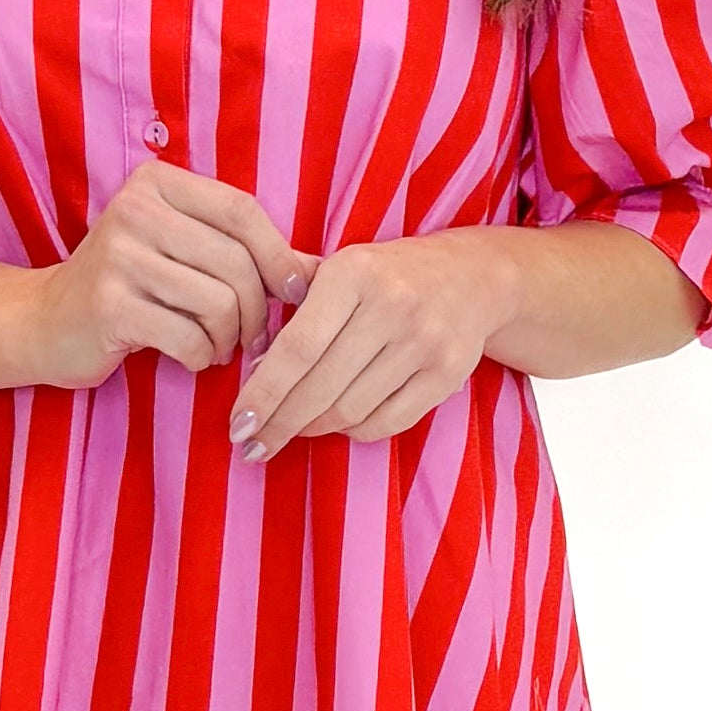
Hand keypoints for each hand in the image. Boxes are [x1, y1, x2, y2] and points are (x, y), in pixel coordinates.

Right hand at [19, 160, 312, 388]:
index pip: (242, 211)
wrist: (45, 322)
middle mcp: (134, 209)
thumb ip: (240, 250)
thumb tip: (317, 271)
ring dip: (230, 339)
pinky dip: (202, 357)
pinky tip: (192, 358)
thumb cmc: (128, 287)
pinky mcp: (111, 306)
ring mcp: (119, 256)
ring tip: (219, 348)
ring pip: (218, 302)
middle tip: (253, 338)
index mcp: (156, 183)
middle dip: (257, 310)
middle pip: (235, 261)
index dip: (280, 255)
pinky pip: (190, 337)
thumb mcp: (180, 250)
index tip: (296, 292)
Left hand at [225, 230, 517, 463]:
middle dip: (279, 423)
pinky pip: (385, 423)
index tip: (238, 423)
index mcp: (355, 273)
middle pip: (321, 387)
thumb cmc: (387, 275)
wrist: (473, 277)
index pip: (297, 348)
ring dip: (312, 427)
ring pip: (350, 410)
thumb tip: (247, 356)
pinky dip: (351, 430)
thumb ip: (292, 297)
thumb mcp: (341, 266)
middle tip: (252, 444)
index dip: (263, 393)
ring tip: (292, 428)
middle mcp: (393, 306)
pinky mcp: (448, 373)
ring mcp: (425, 342)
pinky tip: (335, 424)